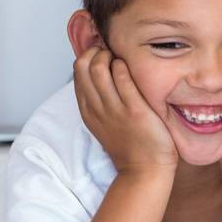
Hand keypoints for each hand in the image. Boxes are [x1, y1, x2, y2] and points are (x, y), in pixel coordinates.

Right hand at [72, 46, 176, 174]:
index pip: (77, 73)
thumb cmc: (131, 145)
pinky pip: (123, 80)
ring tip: (121, 56)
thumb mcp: (106, 123)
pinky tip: (129, 65)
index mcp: (88, 110)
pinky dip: (123, 66)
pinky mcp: (134, 111)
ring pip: (99, 69)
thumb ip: (102, 102)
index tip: (102, 52)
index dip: (88, 56)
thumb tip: (104, 79)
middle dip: (96, 51)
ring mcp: (114, 109)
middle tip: (111, 50)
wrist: (144, 170)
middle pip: (83, 66)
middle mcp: (97, 108)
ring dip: (109, 55)